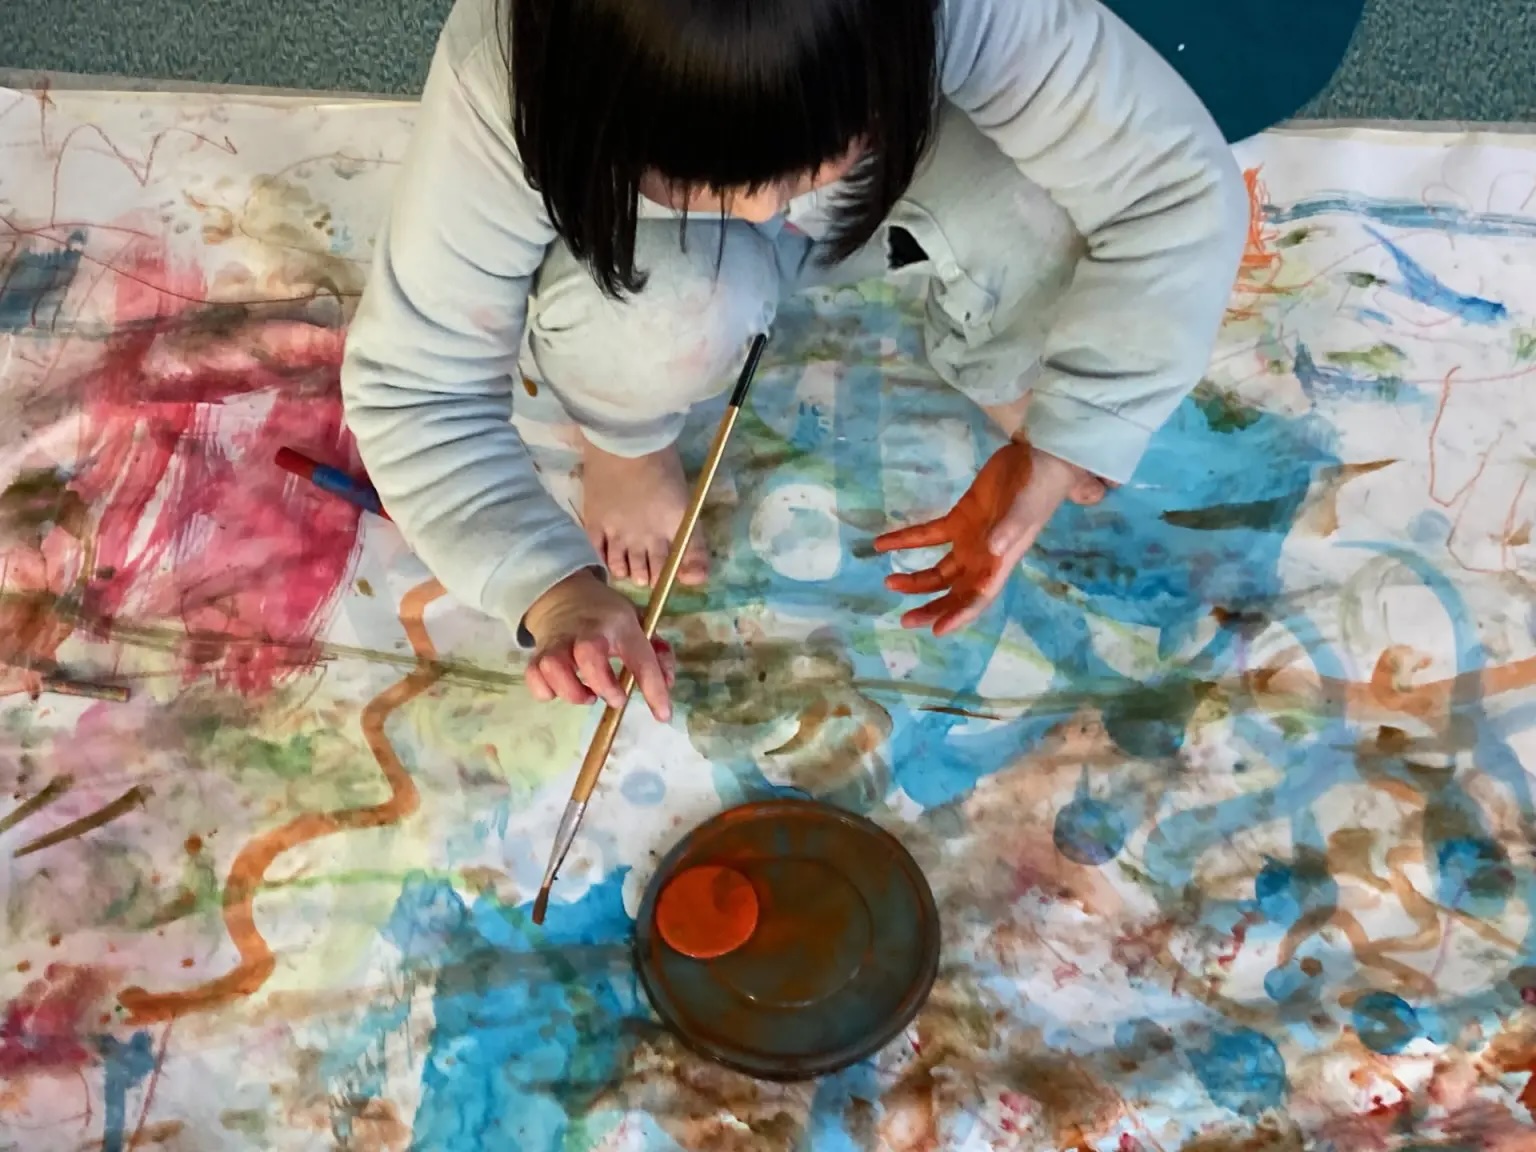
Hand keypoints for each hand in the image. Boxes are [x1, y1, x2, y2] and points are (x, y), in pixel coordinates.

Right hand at [522, 569, 676, 720]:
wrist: (565, 594)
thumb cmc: (608, 617)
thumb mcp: (640, 624)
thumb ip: (657, 654)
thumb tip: (667, 684)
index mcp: (620, 624)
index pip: (640, 656)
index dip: (653, 688)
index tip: (662, 715)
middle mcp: (587, 631)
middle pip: (589, 653)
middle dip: (603, 684)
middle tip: (615, 698)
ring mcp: (559, 641)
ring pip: (553, 666)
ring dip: (571, 691)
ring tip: (587, 696)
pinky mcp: (538, 652)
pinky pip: (534, 675)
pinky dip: (545, 691)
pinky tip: (560, 691)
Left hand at [873, 438, 1108, 634]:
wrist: (1039, 459)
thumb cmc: (1037, 488)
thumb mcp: (1025, 509)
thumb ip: (1009, 529)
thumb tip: (993, 550)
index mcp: (1000, 562)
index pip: (978, 598)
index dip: (959, 616)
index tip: (936, 630)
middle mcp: (983, 558)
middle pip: (955, 592)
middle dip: (932, 608)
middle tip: (906, 620)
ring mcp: (969, 540)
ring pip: (939, 570)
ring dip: (916, 580)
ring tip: (889, 582)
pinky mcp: (959, 519)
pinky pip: (928, 535)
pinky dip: (906, 540)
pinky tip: (882, 544)